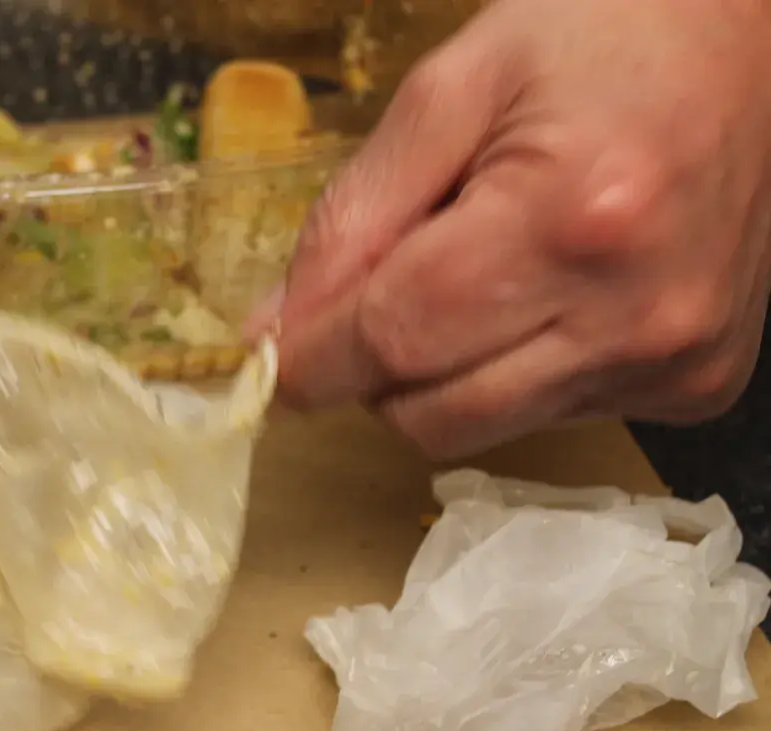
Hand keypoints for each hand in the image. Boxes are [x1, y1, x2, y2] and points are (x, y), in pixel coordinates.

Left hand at [258, 0, 770, 458]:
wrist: (756, 43)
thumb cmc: (602, 37)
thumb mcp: (450, 88)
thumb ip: (352, 214)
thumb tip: (275, 329)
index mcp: (570, 220)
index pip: (392, 339)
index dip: (309, 360)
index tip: (268, 355)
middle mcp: (634, 312)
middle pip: (427, 414)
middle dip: (370, 370)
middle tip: (378, 295)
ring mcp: (672, 360)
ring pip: (479, 431)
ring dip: (438, 376)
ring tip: (476, 275)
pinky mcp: (694, 386)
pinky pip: (545, 417)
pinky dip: (510, 374)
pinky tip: (541, 295)